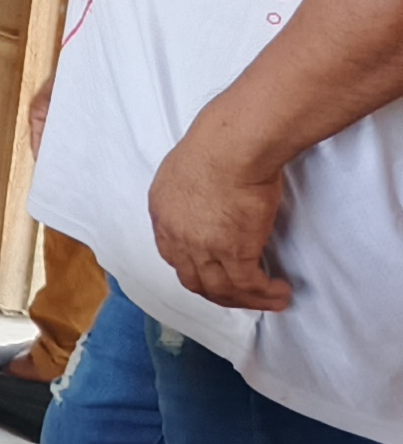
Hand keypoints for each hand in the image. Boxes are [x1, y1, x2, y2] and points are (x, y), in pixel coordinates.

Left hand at [153, 119, 291, 311]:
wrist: (232, 145)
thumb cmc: (218, 144)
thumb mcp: (189, 169)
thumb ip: (194, 192)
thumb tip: (211, 199)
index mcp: (163, 212)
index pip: (174, 256)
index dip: (197, 270)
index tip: (217, 275)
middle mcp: (176, 235)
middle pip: (194, 280)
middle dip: (220, 293)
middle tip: (243, 295)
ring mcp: (202, 247)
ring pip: (221, 290)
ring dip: (247, 300)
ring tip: (271, 299)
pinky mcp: (233, 252)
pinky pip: (248, 285)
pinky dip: (265, 294)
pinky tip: (280, 292)